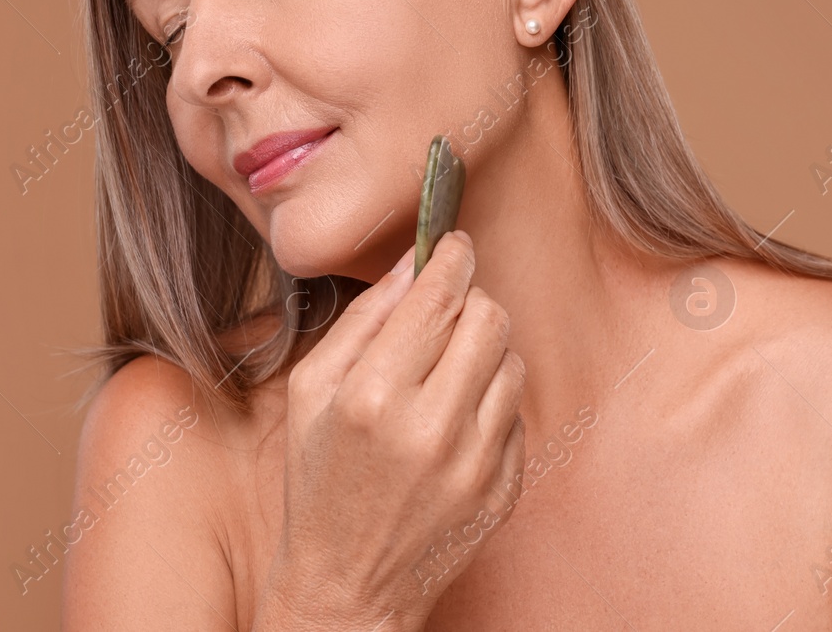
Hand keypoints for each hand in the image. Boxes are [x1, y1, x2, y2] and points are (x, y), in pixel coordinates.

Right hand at [253, 230, 526, 630]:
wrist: (348, 585)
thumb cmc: (319, 482)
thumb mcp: (312, 392)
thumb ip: (363, 320)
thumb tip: (411, 263)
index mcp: (374, 397)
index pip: (438, 297)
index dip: (451, 258)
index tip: (453, 245)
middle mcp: (431, 428)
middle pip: (488, 317)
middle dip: (469, 302)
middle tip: (445, 314)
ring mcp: (475, 463)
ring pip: (512, 360)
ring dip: (484, 352)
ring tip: (445, 377)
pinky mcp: (504, 488)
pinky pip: (519, 412)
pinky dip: (492, 404)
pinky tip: (454, 424)